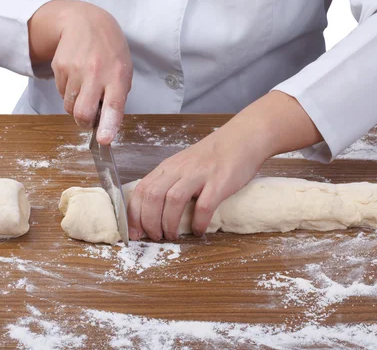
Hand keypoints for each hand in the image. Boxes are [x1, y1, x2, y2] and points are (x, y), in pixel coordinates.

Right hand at [28, 0, 132, 143]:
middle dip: (84, 122)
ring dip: (75, 105)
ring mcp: (75, 70)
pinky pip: (61, 92)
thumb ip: (117, 97)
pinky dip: (68, 91)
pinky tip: (76, 76)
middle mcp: (96, 73)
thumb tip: (107, 125)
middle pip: (82, 113)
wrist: (86, 21)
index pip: (113, 105)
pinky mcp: (59, 66)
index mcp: (117, 76)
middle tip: (89, 116)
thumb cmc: (110, 51)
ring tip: (85, 87)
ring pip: (69, 106)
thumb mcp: (123, 71)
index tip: (104, 139)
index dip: (108, 125)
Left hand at [127, 91, 323, 240]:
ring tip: (172, 236)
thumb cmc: (214, 156)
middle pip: (152, 196)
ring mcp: (199, 175)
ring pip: (173, 200)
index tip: (135, 233)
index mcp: (168, 167)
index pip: (141, 190)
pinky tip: (199, 231)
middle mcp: (179, 169)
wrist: (243, 138)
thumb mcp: (184, 165)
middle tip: (156, 237)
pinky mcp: (219, 182)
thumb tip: (154, 210)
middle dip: (149, 222)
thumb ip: (170, 181)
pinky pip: (204, 206)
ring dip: (169, 223)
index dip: (134, 214)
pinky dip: (198, 222)